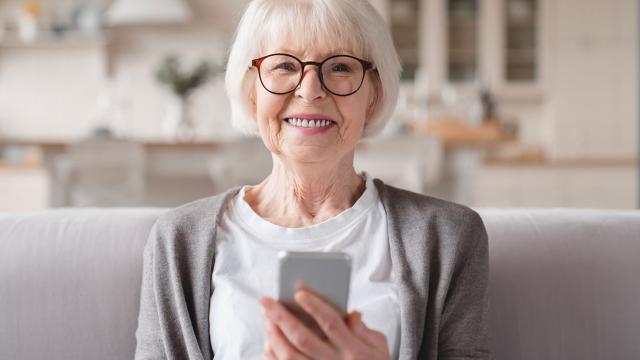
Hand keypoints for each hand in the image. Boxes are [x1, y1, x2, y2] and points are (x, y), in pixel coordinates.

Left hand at [260, 290, 389, 359]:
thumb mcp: (379, 347)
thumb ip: (364, 329)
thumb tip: (352, 313)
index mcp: (353, 350)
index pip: (331, 324)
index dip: (315, 307)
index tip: (299, 293)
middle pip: (303, 338)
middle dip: (281, 317)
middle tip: (266, 301)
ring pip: (289, 355)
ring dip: (273, 335)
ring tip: (266, 317)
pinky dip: (272, 356)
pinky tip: (268, 342)